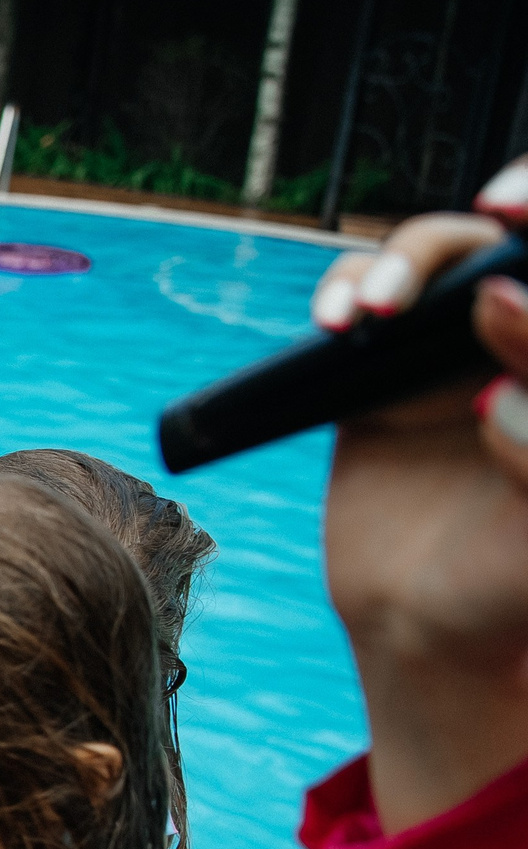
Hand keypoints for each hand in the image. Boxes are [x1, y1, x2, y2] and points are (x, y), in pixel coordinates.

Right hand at [310, 161, 527, 827]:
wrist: (428, 637)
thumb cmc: (513, 581)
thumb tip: (496, 301)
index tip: (515, 211)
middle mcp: (520, 346)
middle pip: (506, 246)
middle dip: (486, 225)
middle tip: (467, 228)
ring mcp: (452, 352)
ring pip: (437, 257)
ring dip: (405, 262)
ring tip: (370, 316)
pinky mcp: (380, 375)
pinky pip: (362, 299)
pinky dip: (347, 289)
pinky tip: (338, 322)